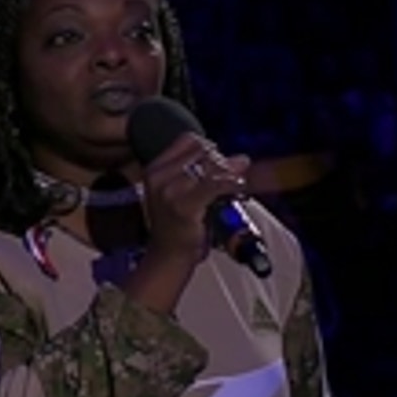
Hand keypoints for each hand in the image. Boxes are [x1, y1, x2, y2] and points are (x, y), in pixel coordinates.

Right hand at [125, 133, 249, 314]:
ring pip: (211, 166)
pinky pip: (217, 185)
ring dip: (230, 173)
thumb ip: (204, 172)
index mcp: (154, 169)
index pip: (188, 140)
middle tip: (229, 178)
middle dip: (222, 162)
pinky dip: (233, 184)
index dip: (209, 148)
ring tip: (235, 185)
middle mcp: (159, 176)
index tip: (217, 164)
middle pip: (202, 150)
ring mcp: (170, 191)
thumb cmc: (177, 225)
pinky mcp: (185, 205)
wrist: (168, 256)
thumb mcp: (182, 192)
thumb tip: (242, 159)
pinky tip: (239, 189)